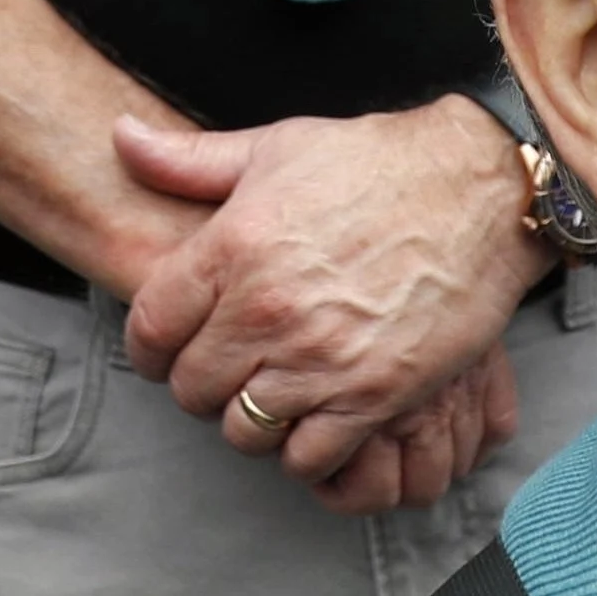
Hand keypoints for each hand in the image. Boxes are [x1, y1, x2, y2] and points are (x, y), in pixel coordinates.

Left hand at [113, 99, 544, 501]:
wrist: (477, 189)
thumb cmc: (374, 163)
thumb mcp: (275, 147)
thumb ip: (188, 160)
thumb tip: (119, 139)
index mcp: (233, 247)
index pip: (150, 328)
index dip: (149, 348)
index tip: (167, 349)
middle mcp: (266, 310)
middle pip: (192, 389)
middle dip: (201, 383)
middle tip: (227, 368)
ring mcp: (319, 358)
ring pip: (243, 430)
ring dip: (250, 419)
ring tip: (270, 393)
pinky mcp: (373, 396)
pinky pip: (309, 456)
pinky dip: (305, 447)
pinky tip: (315, 417)